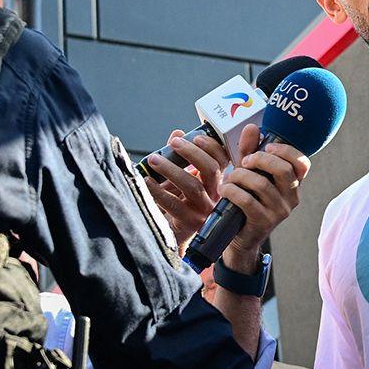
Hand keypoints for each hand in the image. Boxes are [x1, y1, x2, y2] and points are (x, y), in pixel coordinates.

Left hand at [145, 129, 230, 247]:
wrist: (173, 236)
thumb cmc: (178, 201)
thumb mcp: (181, 177)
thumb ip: (180, 155)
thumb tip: (177, 132)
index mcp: (215, 182)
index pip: (222, 160)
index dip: (212, 147)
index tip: (195, 136)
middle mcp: (214, 196)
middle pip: (210, 170)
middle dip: (192, 153)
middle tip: (173, 143)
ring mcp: (203, 210)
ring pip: (192, 186)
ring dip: (171, 170)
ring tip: (153, 160)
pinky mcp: (189, 222)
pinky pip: (174, 204)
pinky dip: (158, 191)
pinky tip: (146, 181)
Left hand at [219, 124, 310, 271]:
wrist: (239, 236)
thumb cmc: (246, 200)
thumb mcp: (249, 173)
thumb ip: (250, 150)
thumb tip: (252, 127)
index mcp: (293, 183)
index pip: (302, 163)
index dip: (286, 151)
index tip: (267, 146)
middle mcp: (292, 197)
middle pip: (283, 170)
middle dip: (259, 159)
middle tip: (244, 162)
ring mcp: (280, 212)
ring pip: (262, 184)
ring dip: (240, 176)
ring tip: (229, 178)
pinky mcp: (264, 223)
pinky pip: (248, 200)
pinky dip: (232, 190)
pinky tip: (225, 189)